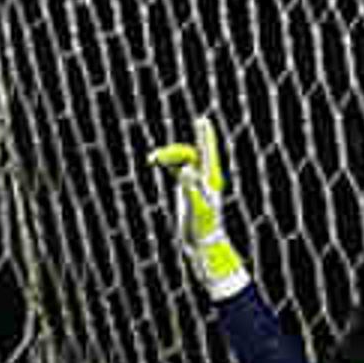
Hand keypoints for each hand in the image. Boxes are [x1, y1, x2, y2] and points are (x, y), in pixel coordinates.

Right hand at [145, 115, 250, 299]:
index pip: (207, 152)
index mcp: (211, 178)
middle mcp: (205, 177)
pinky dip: (168, 164)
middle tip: (155, 159)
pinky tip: (155, 162)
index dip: (205, 136)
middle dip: (173, 152)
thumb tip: (186, 169)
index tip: (202, 120)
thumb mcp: (198, 206)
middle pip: (190, 154)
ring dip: (168, 156)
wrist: (202, 242)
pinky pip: (177, 169)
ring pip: (182, 160)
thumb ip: (192, 187)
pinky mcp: (187, 188)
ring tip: (151, 159)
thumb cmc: (203, 226)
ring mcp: (196, 181)